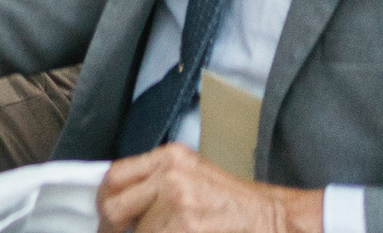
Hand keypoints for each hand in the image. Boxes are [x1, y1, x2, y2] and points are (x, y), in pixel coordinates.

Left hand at [98, 145, 325, 232]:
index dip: (103, 202)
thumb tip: (116, 207)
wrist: (279, 220)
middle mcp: (170, 174)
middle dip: (113, 228)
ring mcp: (180, 202)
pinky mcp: (188, 227)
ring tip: (178, 231)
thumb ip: (155, 184)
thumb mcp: (193, 178)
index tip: (104, 220)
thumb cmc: (237, 205)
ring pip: (140, 231)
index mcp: (169, 158)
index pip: (114, 176)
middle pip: (115, 206)